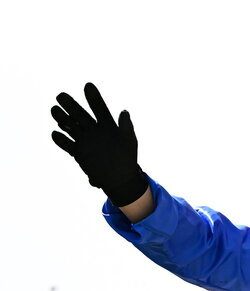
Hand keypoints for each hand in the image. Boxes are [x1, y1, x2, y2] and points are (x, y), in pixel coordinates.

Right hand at [51, 82, 147, 206]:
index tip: (88, 86)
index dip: (94, 98)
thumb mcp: (129, 142)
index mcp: (106, 125)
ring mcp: (84, 140)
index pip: (99, 108)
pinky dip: (61, 140)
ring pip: (70, 126)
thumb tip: (125, 112)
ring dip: (62, 118)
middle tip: (61, 95)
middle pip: (79, 114)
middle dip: (70, 105)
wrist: (120, 179)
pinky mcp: (78, 152)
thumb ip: (126, 127)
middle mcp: (93, 130)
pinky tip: (55, 134)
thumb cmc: (127, 159)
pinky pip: (67, 144)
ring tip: (54, 110)